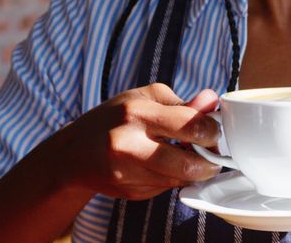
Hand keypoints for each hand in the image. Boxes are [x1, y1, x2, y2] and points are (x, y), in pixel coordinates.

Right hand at [45, 83, 221, 199]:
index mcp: (135, 114)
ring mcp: (126, 173)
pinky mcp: (129, 192)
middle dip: (209, 161)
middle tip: (215, 153)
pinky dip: (175, 178)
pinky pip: (165, 188)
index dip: (211, 129)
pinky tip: (169, 166)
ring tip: (195, 157)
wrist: (74, 154)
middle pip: (186, 163)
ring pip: (178, 179)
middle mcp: (128, 145)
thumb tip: (211, 101)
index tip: (216, 130)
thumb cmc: (114, 118)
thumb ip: (181, 102)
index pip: (188, 125)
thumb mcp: (144, 98)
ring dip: (195, 171)